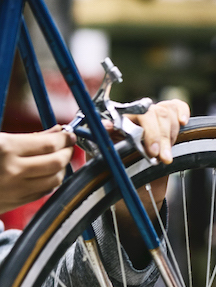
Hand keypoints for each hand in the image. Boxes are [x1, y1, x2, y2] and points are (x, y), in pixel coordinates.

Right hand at [0, 126, 76, 217]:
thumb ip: (25, 139)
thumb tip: (55, 131)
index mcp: (6, 148)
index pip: (49, 143)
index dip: (64, 137)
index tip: (68, 133)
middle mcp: (14, 169)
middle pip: (57, 161)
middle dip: (67, 151)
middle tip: (67, 144)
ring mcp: (17, 189)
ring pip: (56, 178)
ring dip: (61, 167)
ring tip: (57, 159)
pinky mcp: (18, 202)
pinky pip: (45, 191)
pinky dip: (51, 181)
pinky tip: (45, 174)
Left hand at [112, 99, 189, 241]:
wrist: (129, 180)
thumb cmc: (114, 166)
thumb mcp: (103, 153)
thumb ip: (103, 137)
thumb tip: (106, 124)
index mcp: (120, 118)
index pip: (136, 113)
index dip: (148, 131)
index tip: (151, 151)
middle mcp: (137, 114)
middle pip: (155, 113)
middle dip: (160, 136)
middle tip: (161, 157)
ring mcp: (153, 116)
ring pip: (168, 113)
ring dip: (170, 135)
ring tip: (166, 157)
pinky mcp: (167, 121)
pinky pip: (177, 107)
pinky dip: (182, 112)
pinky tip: (183, 122)